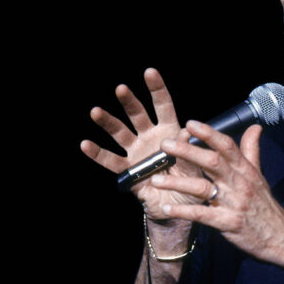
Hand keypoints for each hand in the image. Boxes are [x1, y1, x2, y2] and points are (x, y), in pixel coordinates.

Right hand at [80, 68, 210, 215]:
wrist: (180, 210)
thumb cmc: (192, 185)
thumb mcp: (197, 167)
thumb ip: (190, 150)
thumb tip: (189, 132)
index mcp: (170, 132)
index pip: (163, 106)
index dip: (157, 89)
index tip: (150, 72)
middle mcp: (150, 137)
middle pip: (137, 115)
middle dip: (130, 102)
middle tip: (121, 89)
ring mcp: (137, 152)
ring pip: (120, 133)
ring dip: (108, 122)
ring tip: (96, 111)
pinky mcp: (128, 170)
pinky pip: (111, 161)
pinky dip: (98, 153)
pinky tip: (86, 144)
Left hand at [150, 120, 283, 269]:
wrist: (282, 237)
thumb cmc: (265, 206)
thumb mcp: (259, 176)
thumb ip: (252, 151)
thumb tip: (255, 127)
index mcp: (246, 170)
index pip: (227, 146)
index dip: (209, 133)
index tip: (190, 123)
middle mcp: (240, 183)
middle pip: (212, 162)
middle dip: (187, 151)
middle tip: (165, 144)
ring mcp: (234, 203)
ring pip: (203, 188)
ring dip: (177, 183)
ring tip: (155, 180)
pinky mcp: (229, 223)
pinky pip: (202, 215)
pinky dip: (183, 212)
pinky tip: (167, 208)